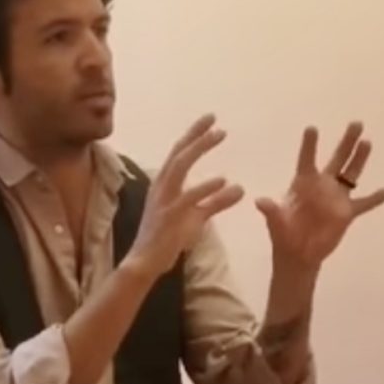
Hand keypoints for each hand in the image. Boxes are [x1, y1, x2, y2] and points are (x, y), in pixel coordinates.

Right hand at [126, 114, 243, 279]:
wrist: (145, 263)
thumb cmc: (168, 238)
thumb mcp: (196, 216)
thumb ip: (217, 201)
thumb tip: (239, 188)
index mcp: (165, 184)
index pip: (179, 154)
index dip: (194, 135)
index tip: (211, 121)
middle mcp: (161, 187)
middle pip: (179, 153)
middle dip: (196, 134)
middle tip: (215, 119)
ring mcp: (164, 200)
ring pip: (180, 167)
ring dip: (200, 148)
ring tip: (220, 134)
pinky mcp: (169, 217)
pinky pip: (188, 198)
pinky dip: (205, 188)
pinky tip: (222, 179)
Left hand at [255, 122, 383, 272]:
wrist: (298, 254)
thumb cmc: (284, 235)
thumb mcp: (275, 223)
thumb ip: (272, 211)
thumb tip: (260, 202)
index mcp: (303, 183)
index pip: (307, 159)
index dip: (309, 145)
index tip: (312, 128)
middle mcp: (323, 185)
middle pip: (337, 158)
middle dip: (347, 141)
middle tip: (356, 123)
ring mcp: (336, 198)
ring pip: (351, 173)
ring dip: (360, 158)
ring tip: (367, 142)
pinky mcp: (347, 213)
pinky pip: (364, 203)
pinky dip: (375, 198)